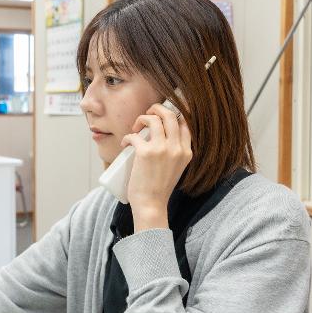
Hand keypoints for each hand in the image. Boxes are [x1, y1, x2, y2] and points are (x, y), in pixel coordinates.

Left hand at [121, 103, 191, 231]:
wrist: (151, 205)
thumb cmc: (159, 188)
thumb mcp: (176, 168)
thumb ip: (174, 153)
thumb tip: (162, 136)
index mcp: (186, 152)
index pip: (184, 123)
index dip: (172, 114)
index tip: (161, 115)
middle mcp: (177, 148)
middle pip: (170, 115)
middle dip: (156, 108)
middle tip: (147, 114)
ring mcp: (162, 149)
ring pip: (153, 119)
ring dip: (141, 119)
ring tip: (135, 127)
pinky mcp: (146, 153)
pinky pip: (134, 135)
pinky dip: (127, 137)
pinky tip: (125, 144)